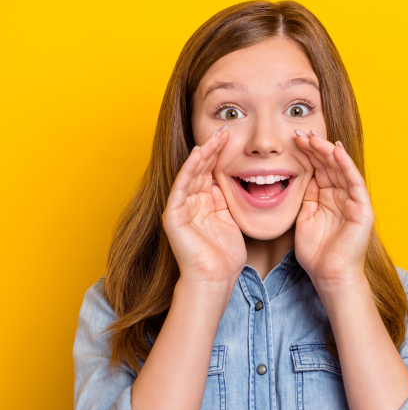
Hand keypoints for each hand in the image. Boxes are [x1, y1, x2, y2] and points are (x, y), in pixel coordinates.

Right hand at [162, 125, 245, 299]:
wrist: (215, 279)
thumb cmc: (225, 256)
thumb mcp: (230, 220)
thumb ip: (224, 201)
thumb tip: (224, 180)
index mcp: (203, 204)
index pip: (210, 172)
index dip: (220, 155)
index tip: (232, 137)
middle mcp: (190, 202)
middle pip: (201, 169)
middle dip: (213, 149)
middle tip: (225, 130)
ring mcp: (180, 208)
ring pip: (191, 174)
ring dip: (202, 155)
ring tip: (214, 138)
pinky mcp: (173, 215)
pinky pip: (182, 187)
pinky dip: (189, 170)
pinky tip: (198, 155)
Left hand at [293, 131, 374, 290]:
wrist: (329, 275)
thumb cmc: (317, 252)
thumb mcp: (305, 218)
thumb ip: (306, 198)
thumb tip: (300, 178)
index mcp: (327, 198)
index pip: (318, 169)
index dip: (307, 154)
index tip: (292, 140)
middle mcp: (341, 196)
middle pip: (328, 165)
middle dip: (315, 148)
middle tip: (299, 132)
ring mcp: (353, 201)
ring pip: (341, 169)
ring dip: (327, 152)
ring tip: (313, 137)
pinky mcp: (363, 209)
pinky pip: (354, 183)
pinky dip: (346, 166)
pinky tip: (335, 151)